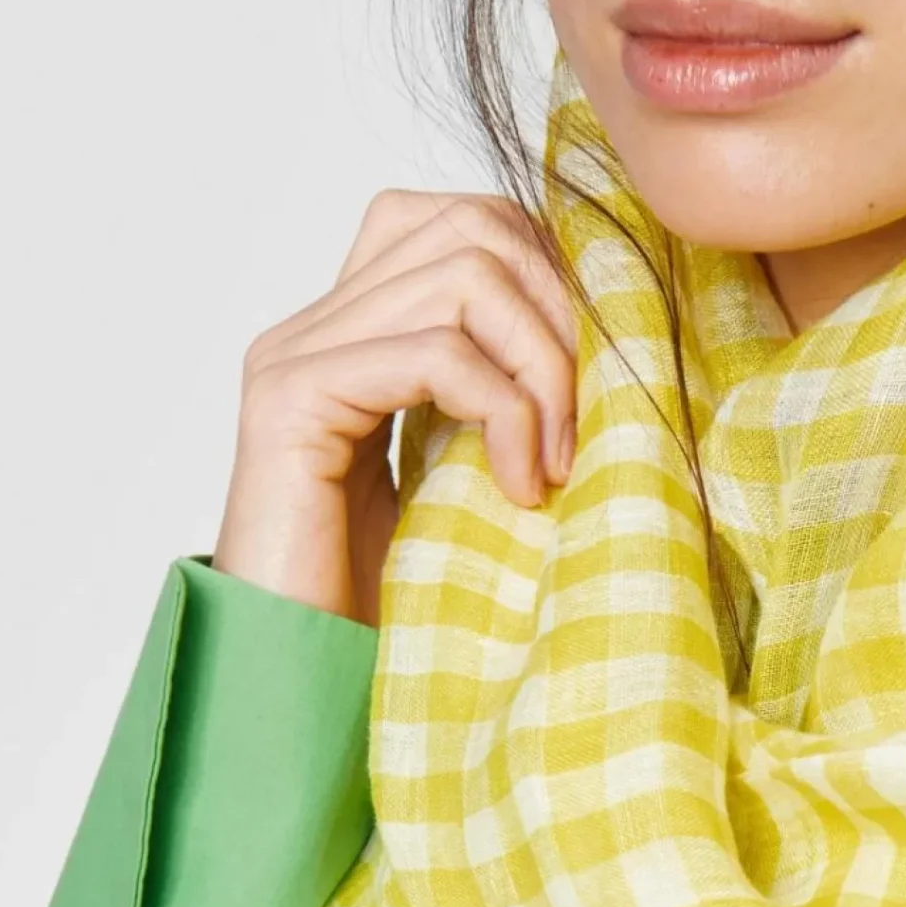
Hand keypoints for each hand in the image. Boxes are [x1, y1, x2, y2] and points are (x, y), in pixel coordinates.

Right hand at [212, 189, 577, 626]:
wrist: (304, 686)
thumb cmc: (393, 604)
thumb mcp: (471, 482)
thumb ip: (502, 404)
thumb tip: (611, 350)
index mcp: (356, 332)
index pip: (464, 221)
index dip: (553, 275)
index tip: (599, 372)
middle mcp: (316, 324)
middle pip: (473, 225)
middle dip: (562, 312)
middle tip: (593, 416)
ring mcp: (296, 355)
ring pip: (465, 276)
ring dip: (543, 367)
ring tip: (559, 462)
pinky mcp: (294, 401)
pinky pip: (434, 354)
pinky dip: (504, 413)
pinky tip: (520, 488)